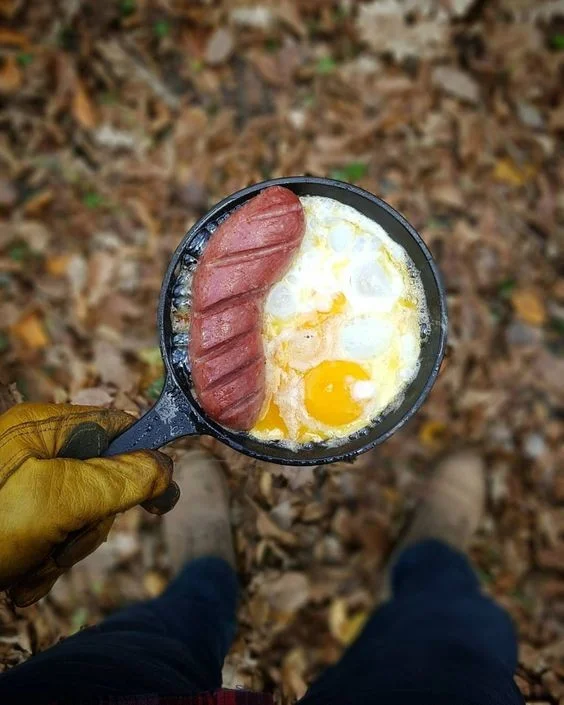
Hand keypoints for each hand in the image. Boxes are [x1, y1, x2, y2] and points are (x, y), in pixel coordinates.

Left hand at [0, 403, 177, 606]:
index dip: (144, 461)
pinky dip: (42, 562)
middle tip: (65, 542)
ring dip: (63, 550)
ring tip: (32, 567)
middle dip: (90, 522)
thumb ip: (122, 479)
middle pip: (102, 479)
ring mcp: (23, 483)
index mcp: (46, 427)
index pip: (119, 428)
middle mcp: (35, 449)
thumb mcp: (61, 500)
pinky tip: (20, 579)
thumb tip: (166, 470)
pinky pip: (50, 534)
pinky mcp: (13, 514)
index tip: (159, 501)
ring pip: (78, 514)